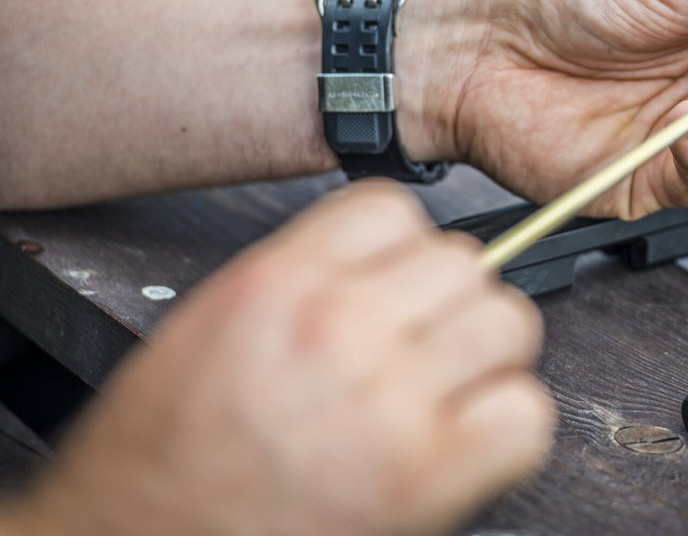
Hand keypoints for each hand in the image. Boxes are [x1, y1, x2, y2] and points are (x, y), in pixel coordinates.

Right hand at [2, 182, 552, 535]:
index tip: (402, 280)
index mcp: (278, 284)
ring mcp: (390, 402)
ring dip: (490, 358)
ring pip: (508, 325)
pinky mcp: (427, 477)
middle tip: (427, 344)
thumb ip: (304, 276)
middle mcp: (339, 329)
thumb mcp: (212, 323)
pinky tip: (468, 445)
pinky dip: (511, 431)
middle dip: (453, 302)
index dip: (406, 247)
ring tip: (451, 393)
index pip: (394, 210)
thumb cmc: (162, 457)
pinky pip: (526, 416)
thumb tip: (386, 262)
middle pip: (464, 264)